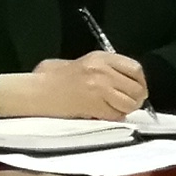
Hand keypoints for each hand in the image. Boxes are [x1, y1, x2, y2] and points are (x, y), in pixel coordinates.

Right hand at [0, 50, 146, 120]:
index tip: (137, 88)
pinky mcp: (94, 106)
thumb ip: (102, 68)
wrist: (35, 91)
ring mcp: (100, 88)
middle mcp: (103, 71)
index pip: (135, 69)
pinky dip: (114, 118)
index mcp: (100, 57)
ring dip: (126, 109)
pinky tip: (103, 114)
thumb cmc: (51, 78)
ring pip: (130, 103)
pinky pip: (116, 115)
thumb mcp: (79, 62)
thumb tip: (123, 79)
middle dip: (136, 98)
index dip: (140, 81)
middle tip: (129, 103)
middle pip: (136, 88)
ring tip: (115, 109)